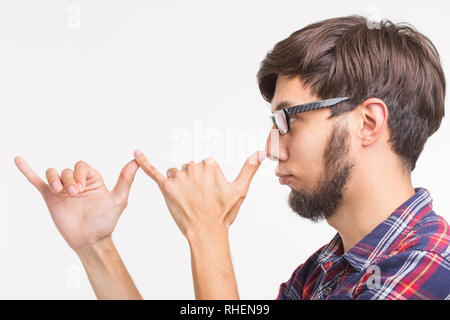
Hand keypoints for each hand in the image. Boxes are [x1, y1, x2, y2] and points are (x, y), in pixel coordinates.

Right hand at [14, 157, 138, 250]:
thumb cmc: (106, 221)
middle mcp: (76, 183)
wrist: (90, 240)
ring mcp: (62, 190)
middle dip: (69, 179)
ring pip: (53, 173)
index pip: (82, 166)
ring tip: (61, 192)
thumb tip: (137, 160)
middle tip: (74, 194)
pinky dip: (27, 171)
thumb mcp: (118, 199)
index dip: (80, 174)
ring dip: (55, 179)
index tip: (83, 189)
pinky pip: (37, 181)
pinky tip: (19, 160)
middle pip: (66, 169)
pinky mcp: (51, 198)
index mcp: (92, 180)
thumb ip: (125, 179)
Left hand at [133, 149, 265, 239]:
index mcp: (210, 164)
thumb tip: (261, 152)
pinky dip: (143, 162)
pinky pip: (153, 172)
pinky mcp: (166, 187)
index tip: (209, 194)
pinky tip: (135, 153)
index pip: (204, 166)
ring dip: (179, 186)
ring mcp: (179, 177)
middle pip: (189, 169)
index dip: (206, 182)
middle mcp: (194, 167)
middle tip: (199, 200)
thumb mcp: (240, 190)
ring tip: (187, 202)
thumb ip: (249, 168)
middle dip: (192, 183)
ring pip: (175, 175)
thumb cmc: (223, 213)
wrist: (207, 232)